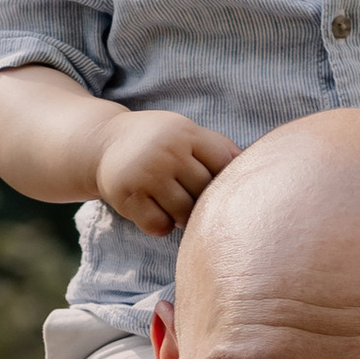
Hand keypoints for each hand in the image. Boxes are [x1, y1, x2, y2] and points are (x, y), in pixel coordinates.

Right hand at [95, 107, 237, 239]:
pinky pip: (159, 226)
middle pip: (205, 192)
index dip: (224, 181)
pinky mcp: (127, 197)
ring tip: (174, 205)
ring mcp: (145, 174)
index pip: (224, 164)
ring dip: (182, 216)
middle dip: (202, 201)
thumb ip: (216, 147)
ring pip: (184, 213)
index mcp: (185, 132)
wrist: (103, 143)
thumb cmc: (157, 142)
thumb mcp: (185, 132)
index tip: (213, 184)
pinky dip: (161, 226)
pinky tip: (155, 212)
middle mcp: (166, 151)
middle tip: (189, 197)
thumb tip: (256, 168)